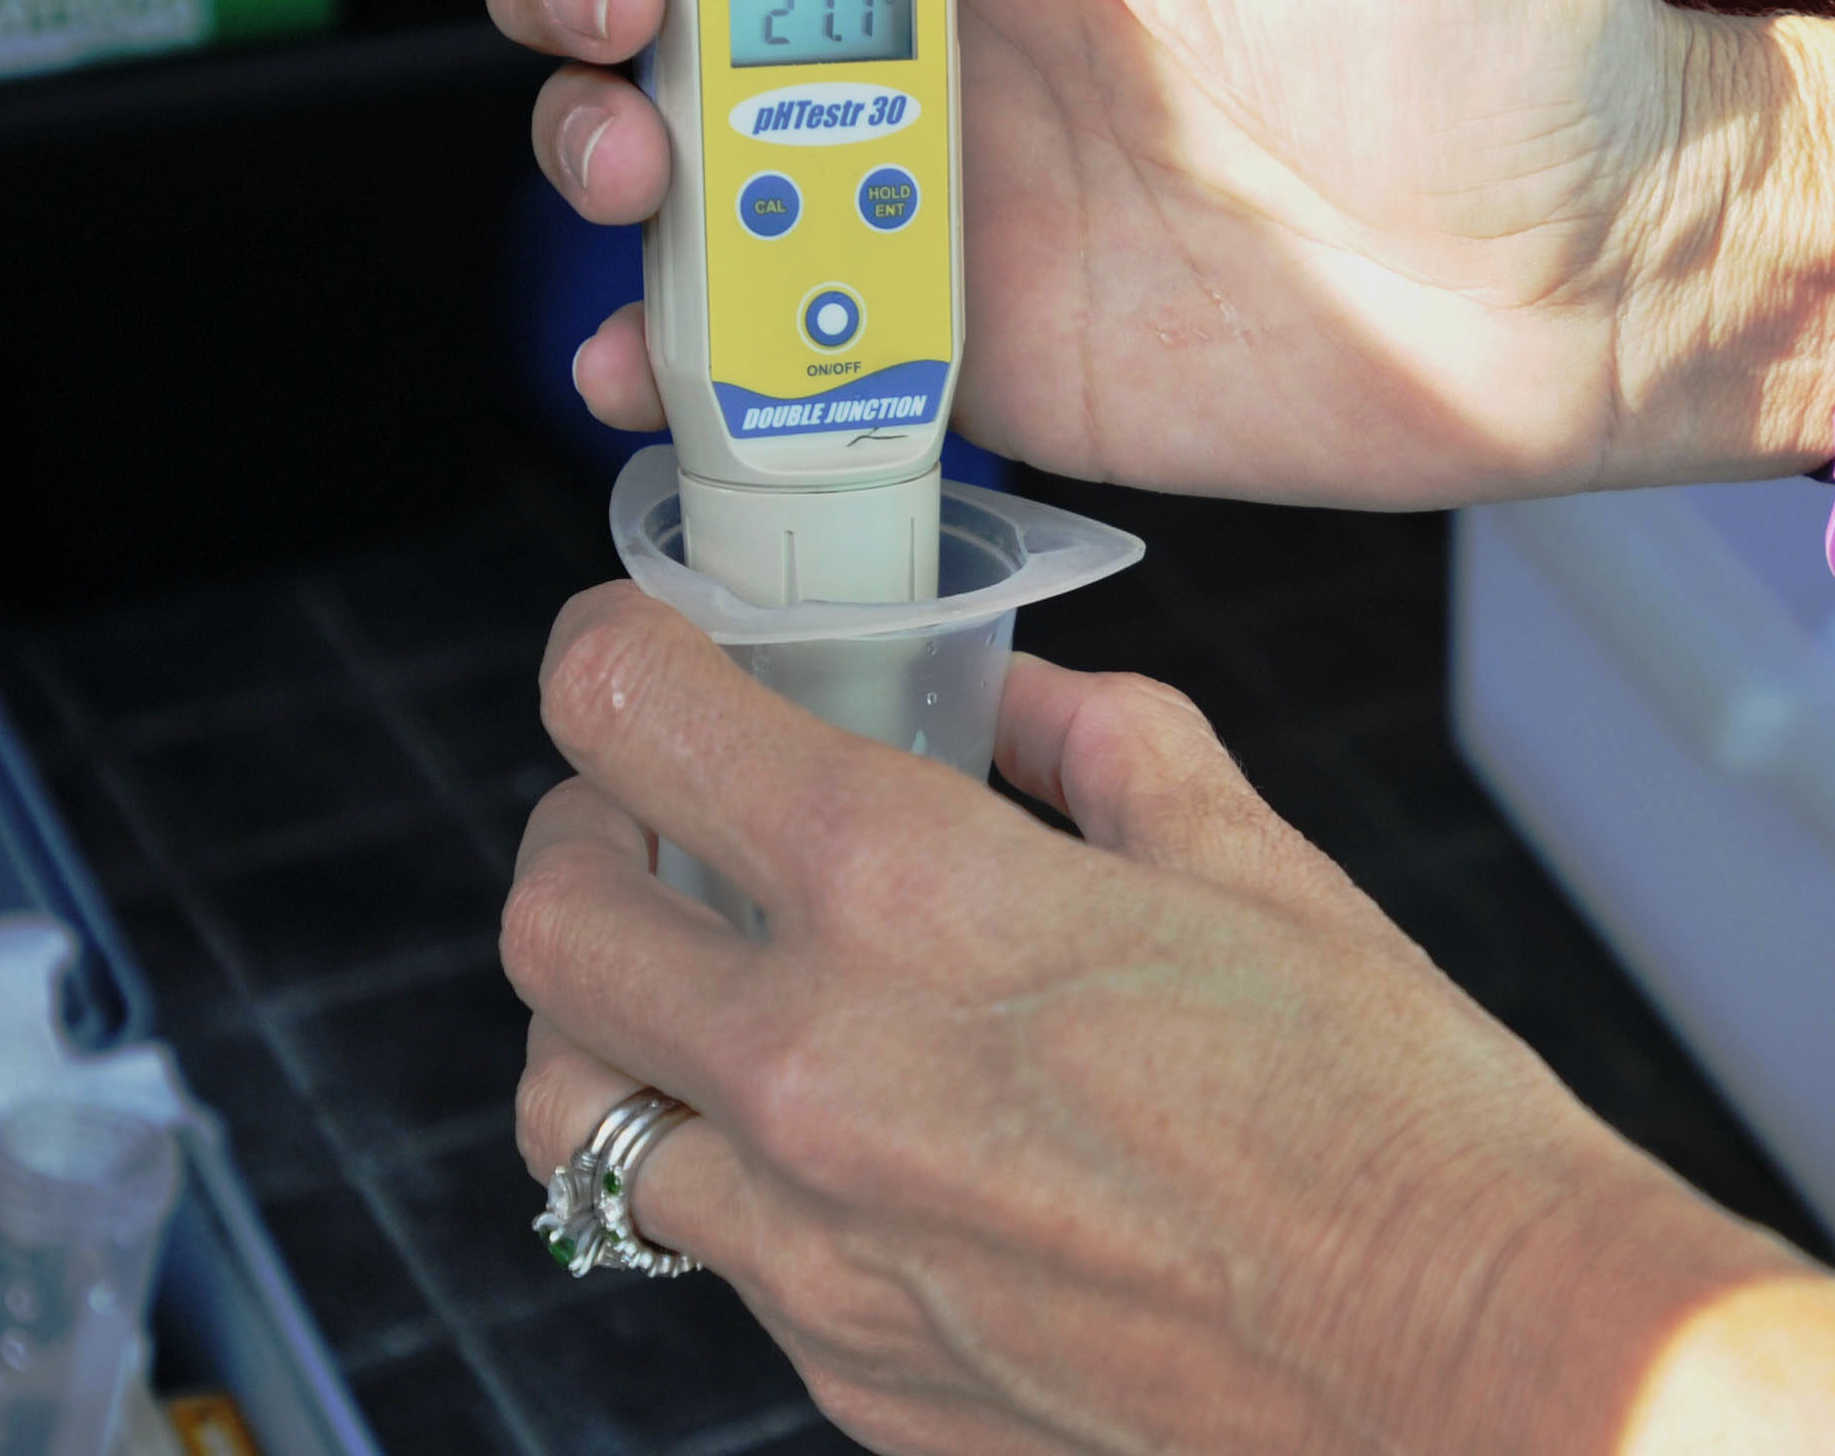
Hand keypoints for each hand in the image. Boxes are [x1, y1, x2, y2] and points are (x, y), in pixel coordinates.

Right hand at [485, 0, 1834, 504]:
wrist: (1573, 282)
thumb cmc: (1470, 22)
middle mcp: (922, 30)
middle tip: (624, 3)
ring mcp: (922, 191)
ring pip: (685, 159)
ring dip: (599, 153)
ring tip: (640, 175)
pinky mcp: (946, 341)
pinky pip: (767, 341)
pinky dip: (674, 356)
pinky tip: (639, 361)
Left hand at [502, 585, 1819, 1455]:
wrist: (1474, 1376)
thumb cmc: (1381, 1110)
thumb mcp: (1241, 848)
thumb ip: (1094, 737)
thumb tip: (1012, 698)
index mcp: (907, 890)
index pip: (628, 716)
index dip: (601, 651)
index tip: (625, 645)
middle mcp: (817, 1065)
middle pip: (548, 921)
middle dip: (573, 831)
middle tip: (641, 811)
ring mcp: (813, 1241)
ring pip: (567, 1105)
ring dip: (597, 1015)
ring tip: (684, 977)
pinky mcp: (845, 1366)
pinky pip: (699, 1240)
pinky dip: (711, 1159)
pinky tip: (814, 1126)